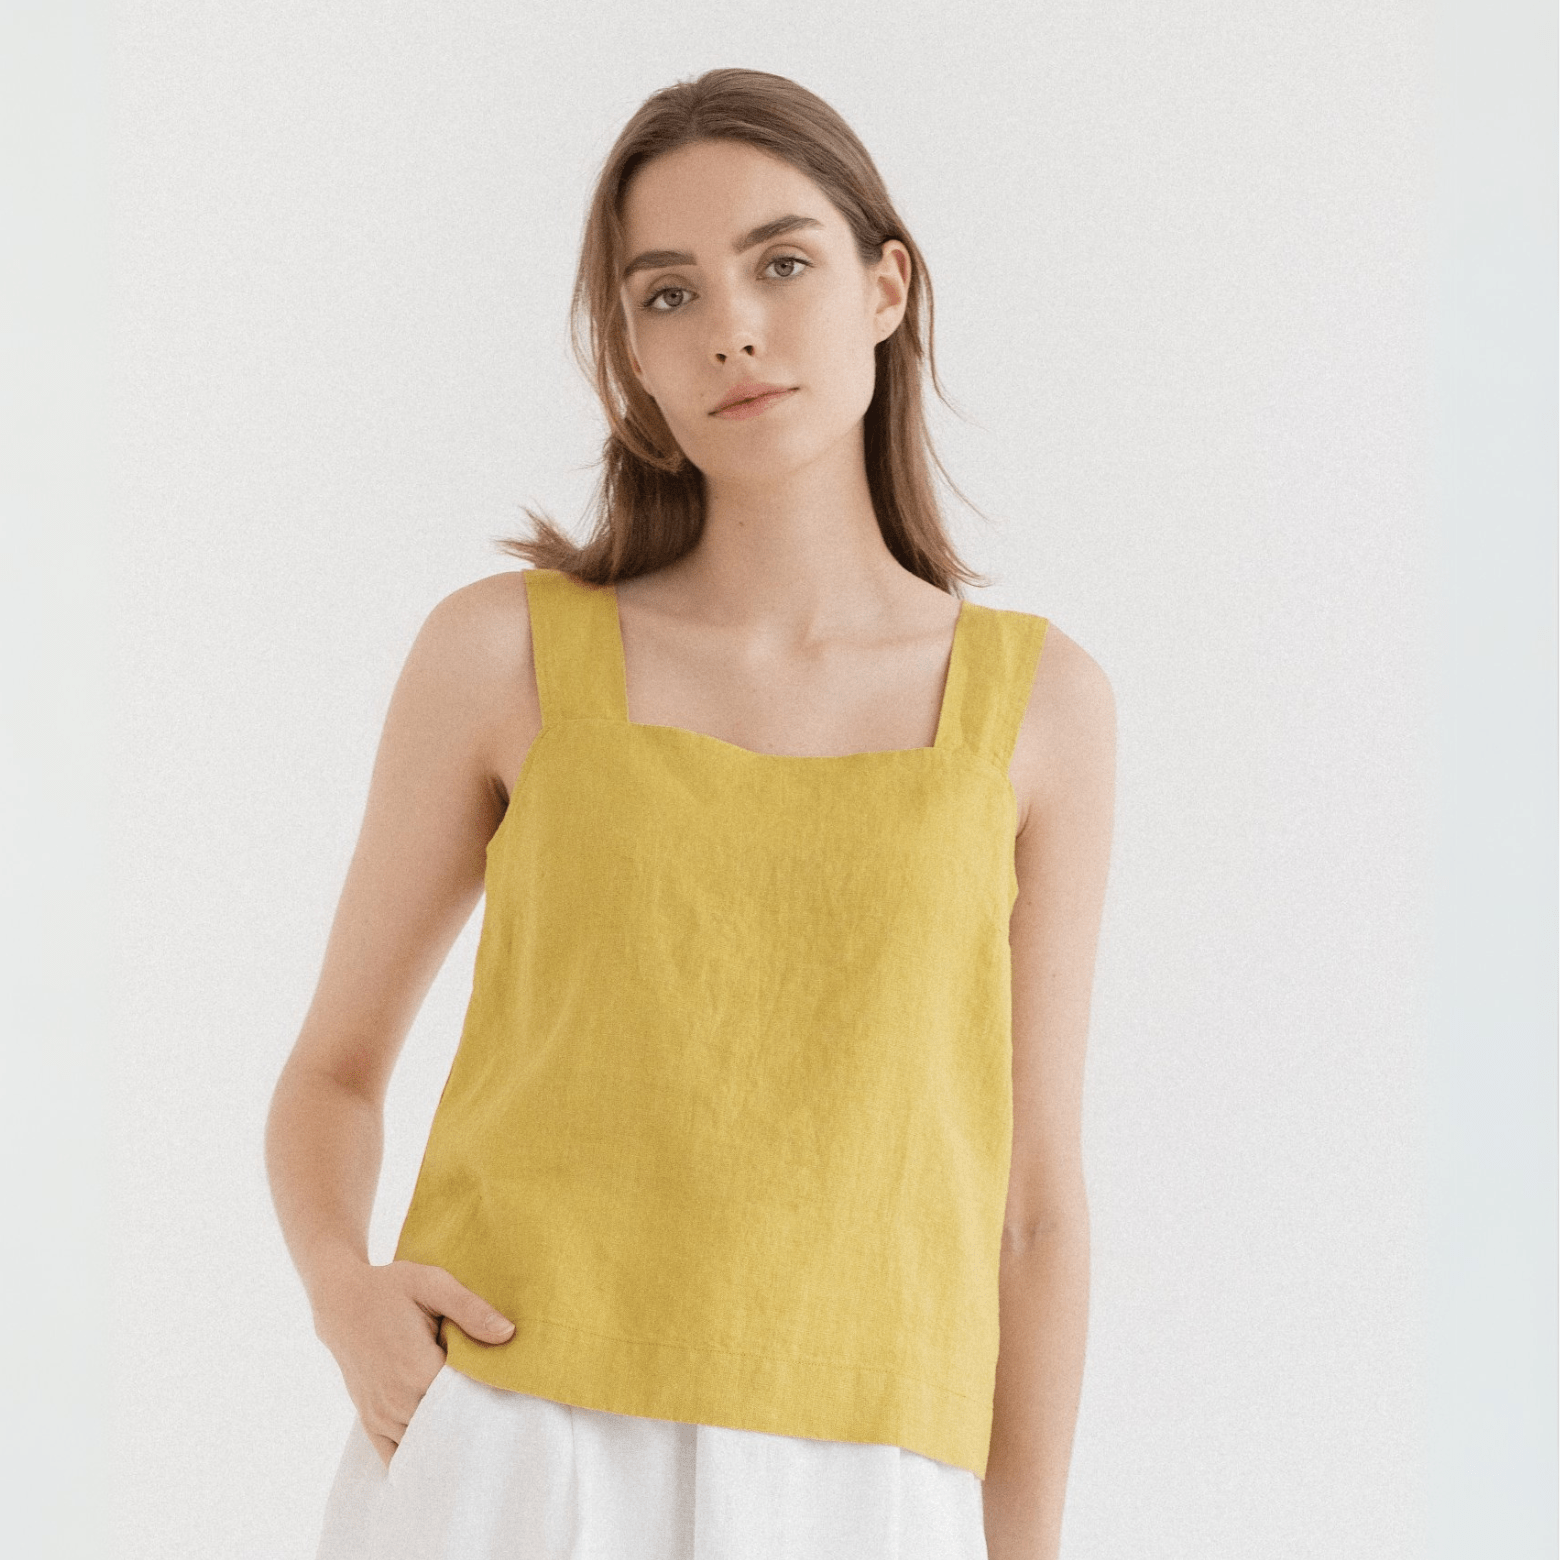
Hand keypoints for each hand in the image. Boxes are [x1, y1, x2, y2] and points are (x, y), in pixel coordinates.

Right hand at [311, 1257, 515, 1468]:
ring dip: (448, 1442)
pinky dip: (418, 1458)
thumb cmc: (391, 1288)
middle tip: (502, 1421)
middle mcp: (398, 1400)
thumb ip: (471, 1310)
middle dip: (474, 1424)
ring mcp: (382, 1415)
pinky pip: (394, 1456)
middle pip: (449, 1429)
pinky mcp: (370, 1421)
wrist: (341, 1301)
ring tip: (476, 1435)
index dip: (492, 1399)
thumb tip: (508, 1334)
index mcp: (419, 1368)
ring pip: (424, 1447)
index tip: (513, 1397)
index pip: (467, 1401)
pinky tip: (439, 1458)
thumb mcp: (433, 1284)